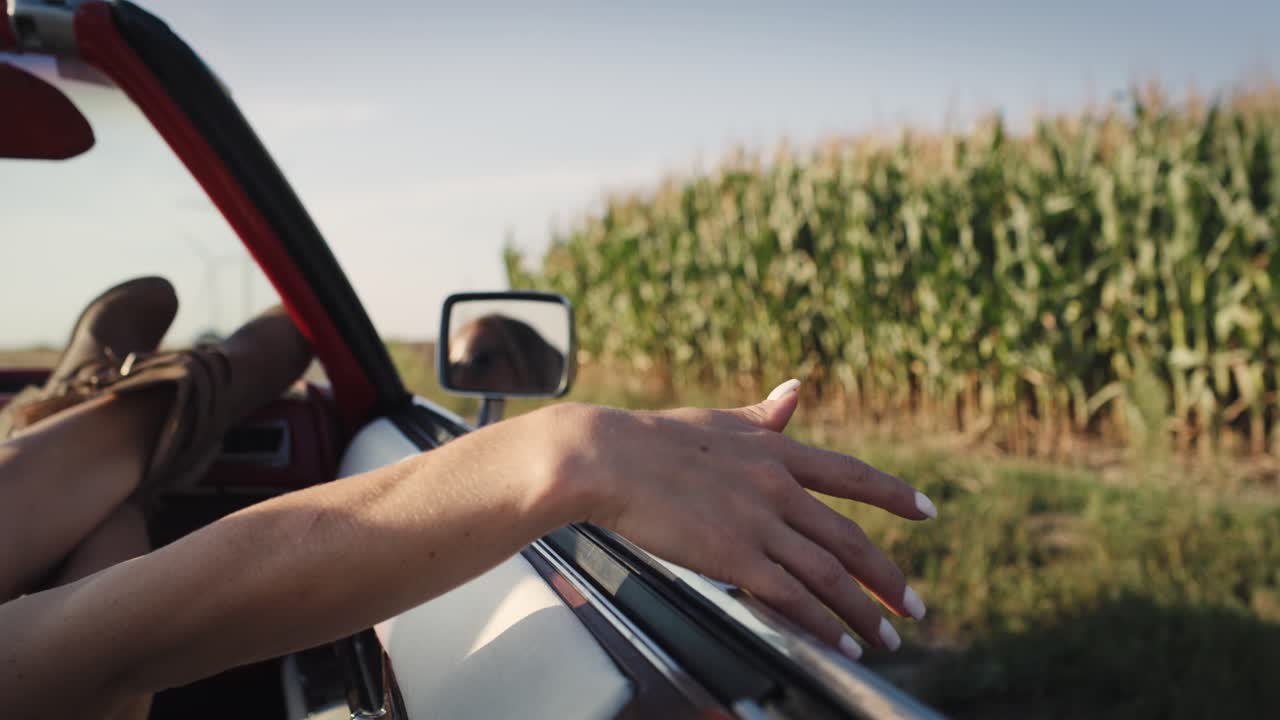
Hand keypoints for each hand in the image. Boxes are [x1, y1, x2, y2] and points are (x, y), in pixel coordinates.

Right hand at [548, 380, 935, 659]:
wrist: (607, 458)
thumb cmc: (653, 439)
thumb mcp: (719, 419)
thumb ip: (763, 414)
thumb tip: (795, 390)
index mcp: (776, 451)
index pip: (851, 476)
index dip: (894, 495)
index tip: (928, 511)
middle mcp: (778, 487)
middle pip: (850, 539)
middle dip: (888, 578)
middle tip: (916, 607)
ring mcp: (759, 523)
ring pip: (828, 575)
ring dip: (864, 613)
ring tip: (886, 639)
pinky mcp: (734, 557)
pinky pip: (792, 598)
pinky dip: (823, 625)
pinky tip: (842, 644)